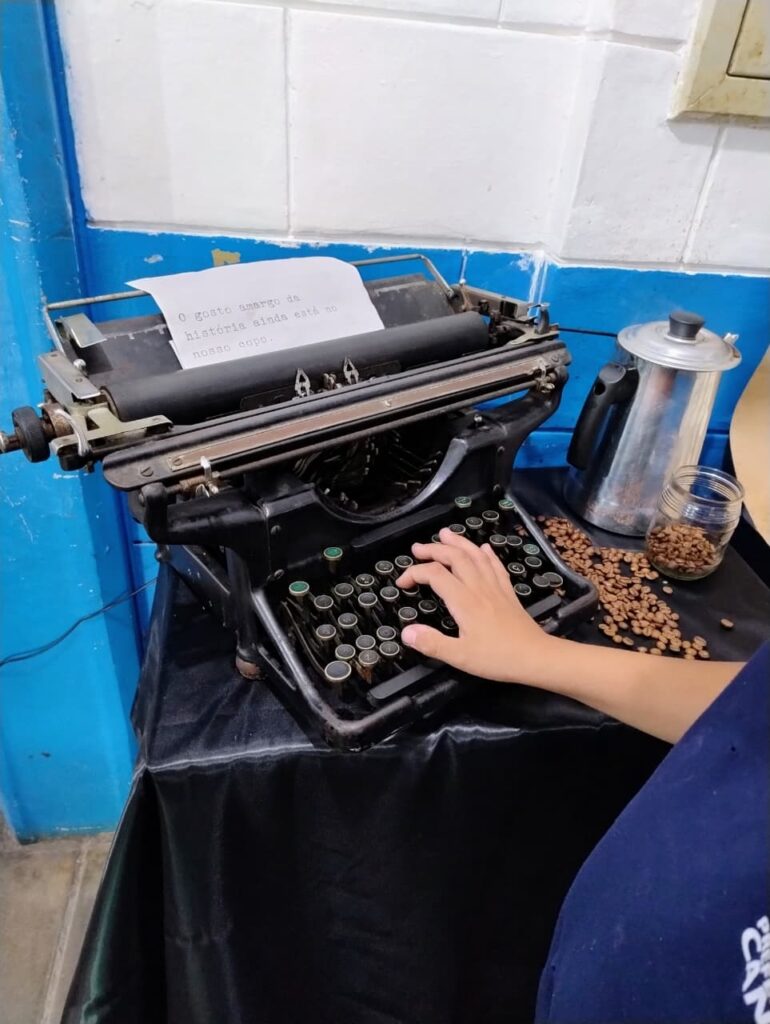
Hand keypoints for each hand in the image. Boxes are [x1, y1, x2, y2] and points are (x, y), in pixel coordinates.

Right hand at [394, 527, 557, 684]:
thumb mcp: (460, 657)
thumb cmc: (498, 658)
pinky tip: (483, 548)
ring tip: (445, 534)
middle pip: (455, 557)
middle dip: (433, 549)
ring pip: (476, 556)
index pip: (434, 575)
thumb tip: (407, 632)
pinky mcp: (508, 593)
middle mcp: (479, 588)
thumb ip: (431, 643)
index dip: (414, 573)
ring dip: (459, 543)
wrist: (536, 657)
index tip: (402, 583)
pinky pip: (496, 566)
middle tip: (417, 548)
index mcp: (464, 601)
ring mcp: (495, 588)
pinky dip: (486, 554)